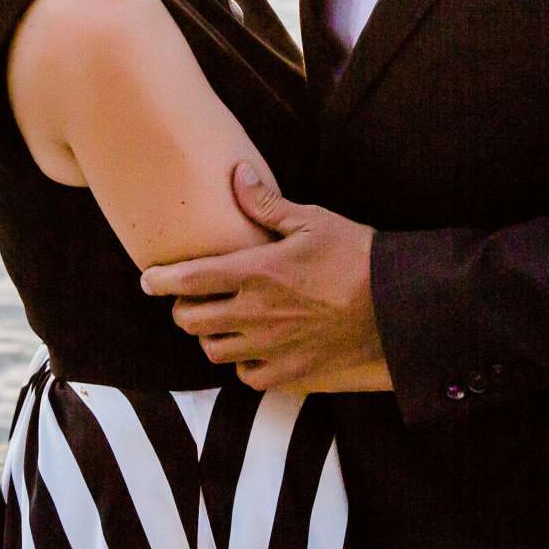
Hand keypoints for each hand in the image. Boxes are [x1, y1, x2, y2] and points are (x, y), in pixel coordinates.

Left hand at [138, 162, 392, 392]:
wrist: (401, 311)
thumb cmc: (359, 258)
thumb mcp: (314, 221)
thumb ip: (266, 203)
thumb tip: (236, 172)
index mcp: (257, 273)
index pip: (189, 279)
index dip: (160, 280)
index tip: (147, 279)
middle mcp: (256, 315)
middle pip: (192, 320)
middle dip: (182, 309)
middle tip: (189, 300)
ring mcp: (272, 350)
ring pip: (215, 351)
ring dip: (211, 336)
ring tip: (220, 323)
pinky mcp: (292, 376)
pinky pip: (248, 376)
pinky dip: (243, 363)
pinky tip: (252, 349)